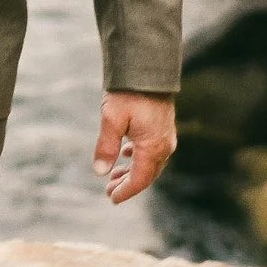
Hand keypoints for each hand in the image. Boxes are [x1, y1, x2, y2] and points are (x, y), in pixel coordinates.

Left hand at [95, 92, 176, 206]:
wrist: (147, 67)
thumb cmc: (128, 93)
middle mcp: (164, 145)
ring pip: (150, 163)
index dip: (125, 191)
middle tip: (109, 190)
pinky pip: (153, 150)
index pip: (140, 179)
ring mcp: (166, 136)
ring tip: (114, 175)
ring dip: (133, 171)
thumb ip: (106, 147)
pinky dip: (139, 157)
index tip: (111, 198)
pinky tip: (127, 153)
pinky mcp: (164, 126)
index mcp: (153, 147)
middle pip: (147, 174)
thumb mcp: (111, 119)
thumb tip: (100, 172)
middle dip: (128, 184)